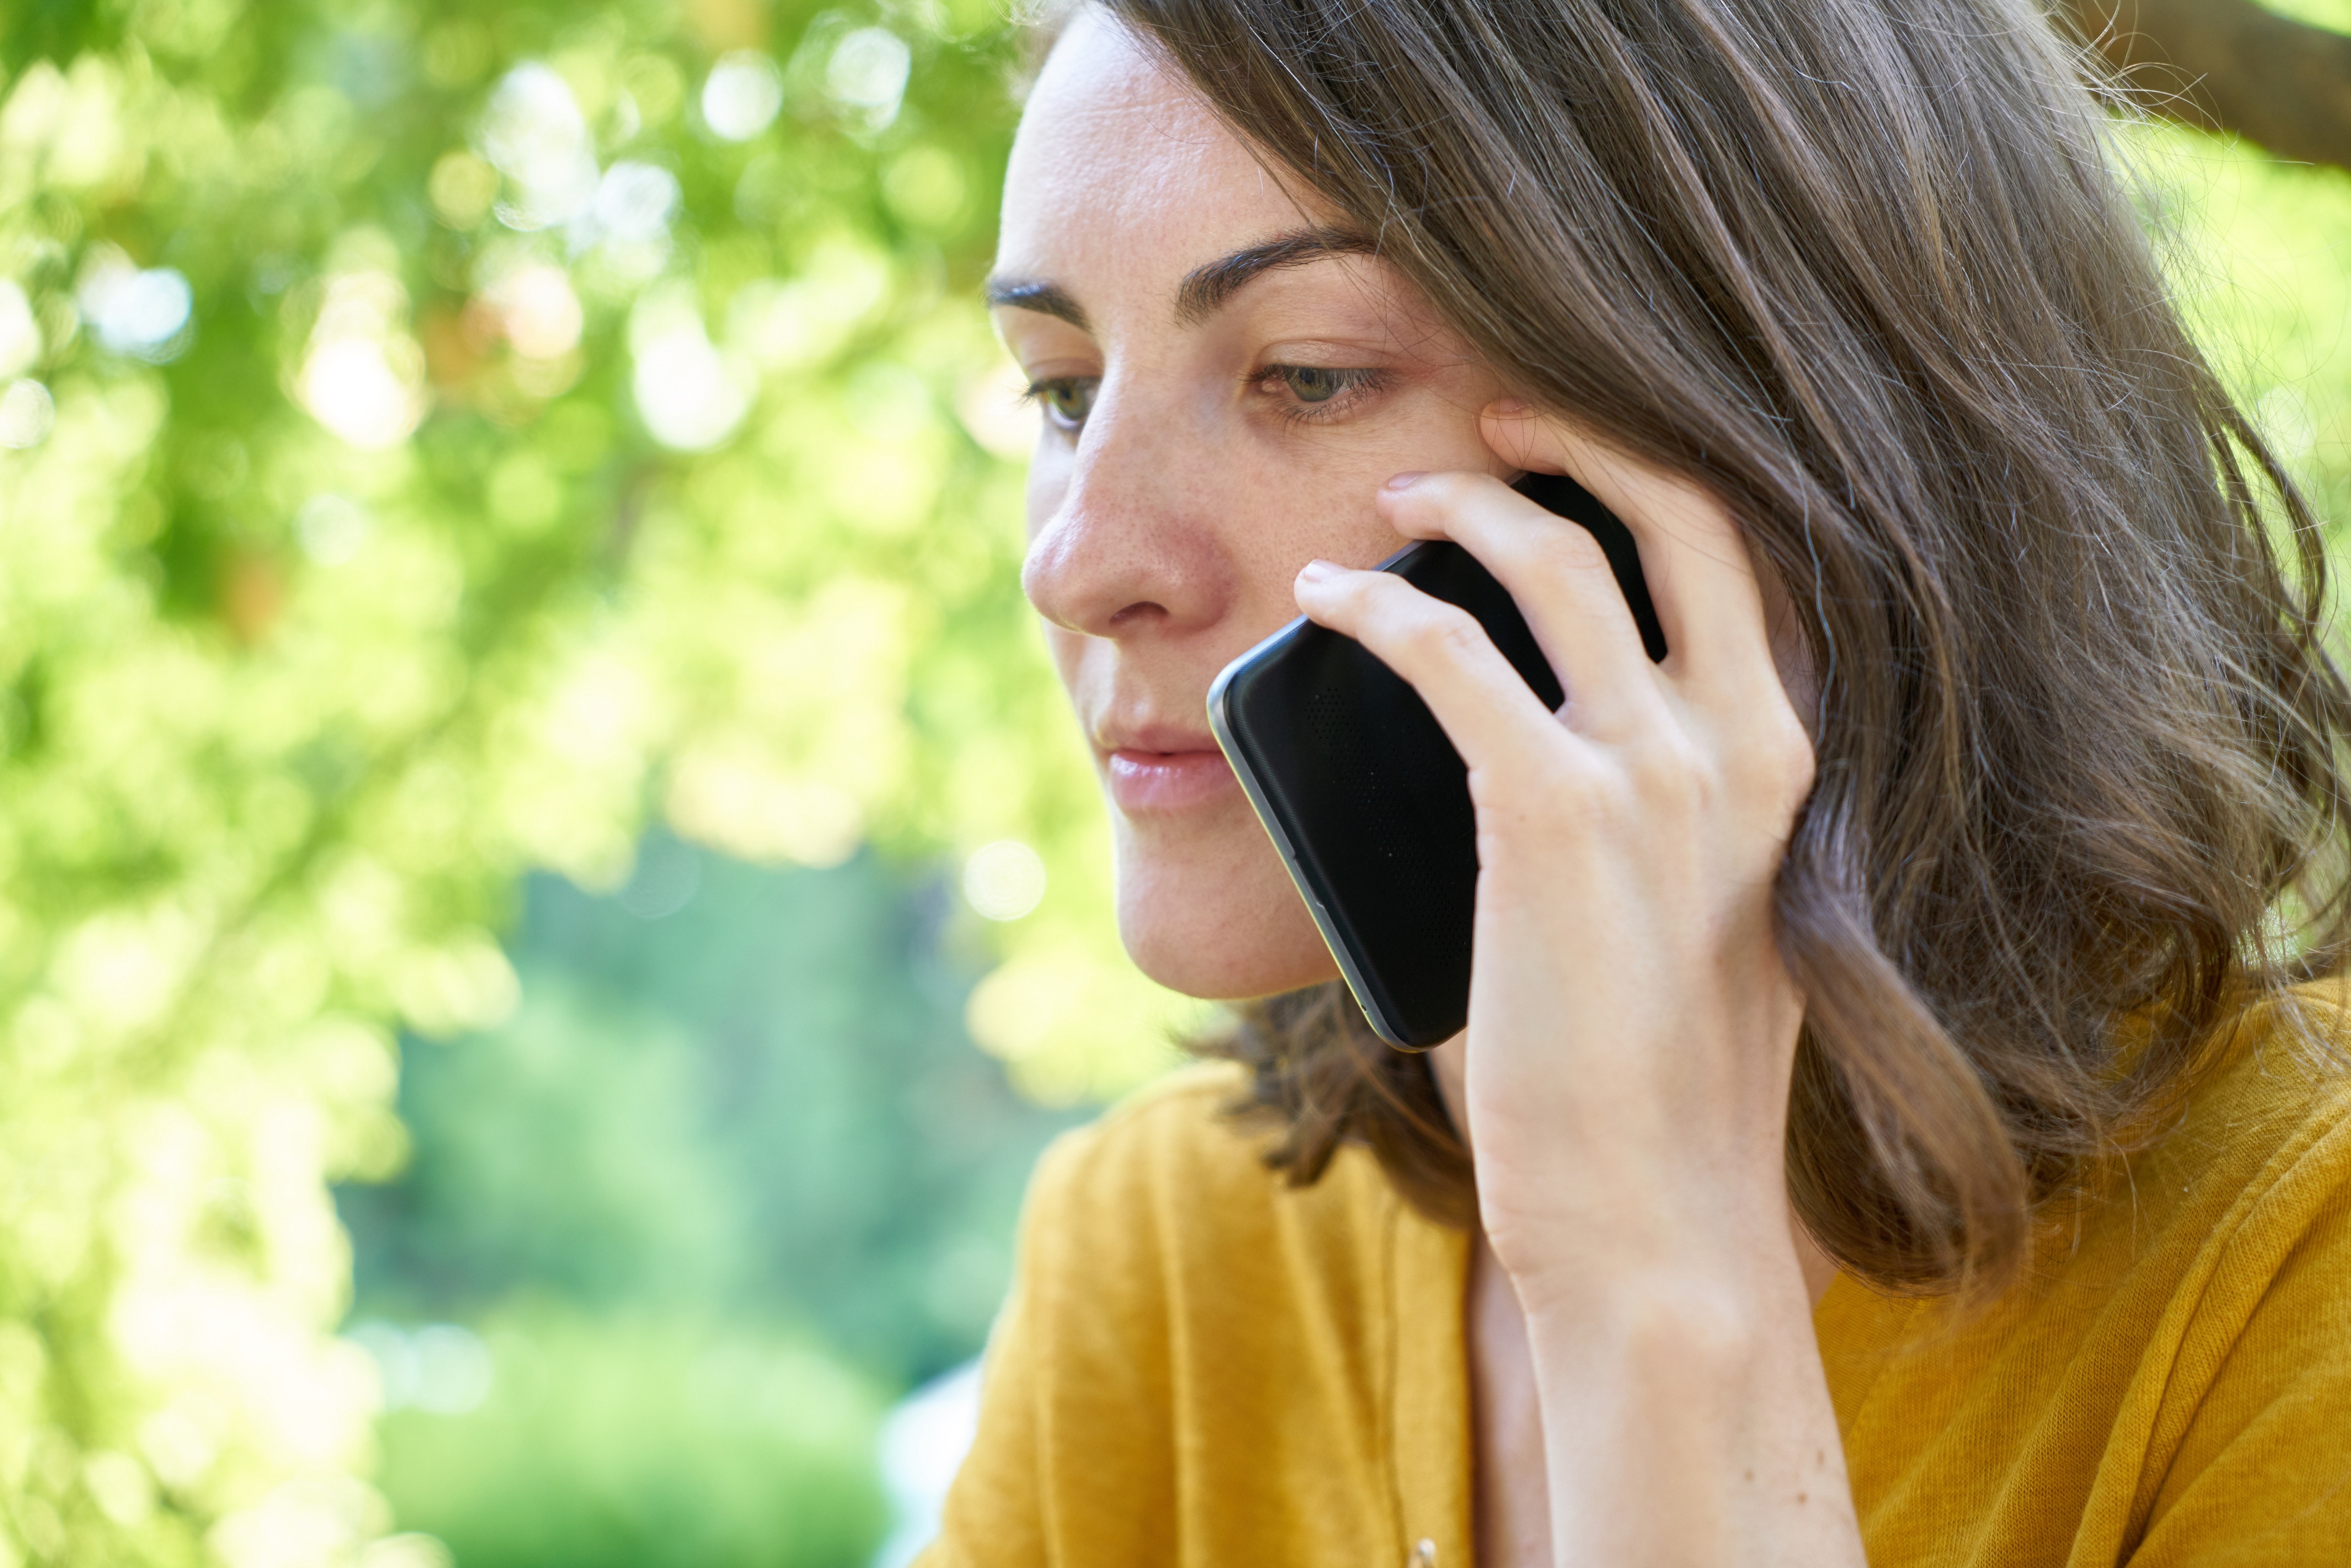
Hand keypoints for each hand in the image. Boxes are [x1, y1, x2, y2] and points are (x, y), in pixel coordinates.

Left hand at [1293, 402, 1855, 1566]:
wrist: (1659, 1219)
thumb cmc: (1651, 1088)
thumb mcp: (1688, 917)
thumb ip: (1643, 815)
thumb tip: (1510, 734)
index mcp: (1789, 766)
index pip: (1750, 564)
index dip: (1663, 477)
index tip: (1578, 446)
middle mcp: (1746, 746)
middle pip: (1684, 512)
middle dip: (1586, 436)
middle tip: (1498, 410)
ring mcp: (1660, 773)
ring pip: (1558, 559)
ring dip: (1466, 503)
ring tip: (1393, 498)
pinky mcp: (1558, 813)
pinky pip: (1447, 653)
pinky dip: (1375, 609)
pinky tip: (1324, 601)